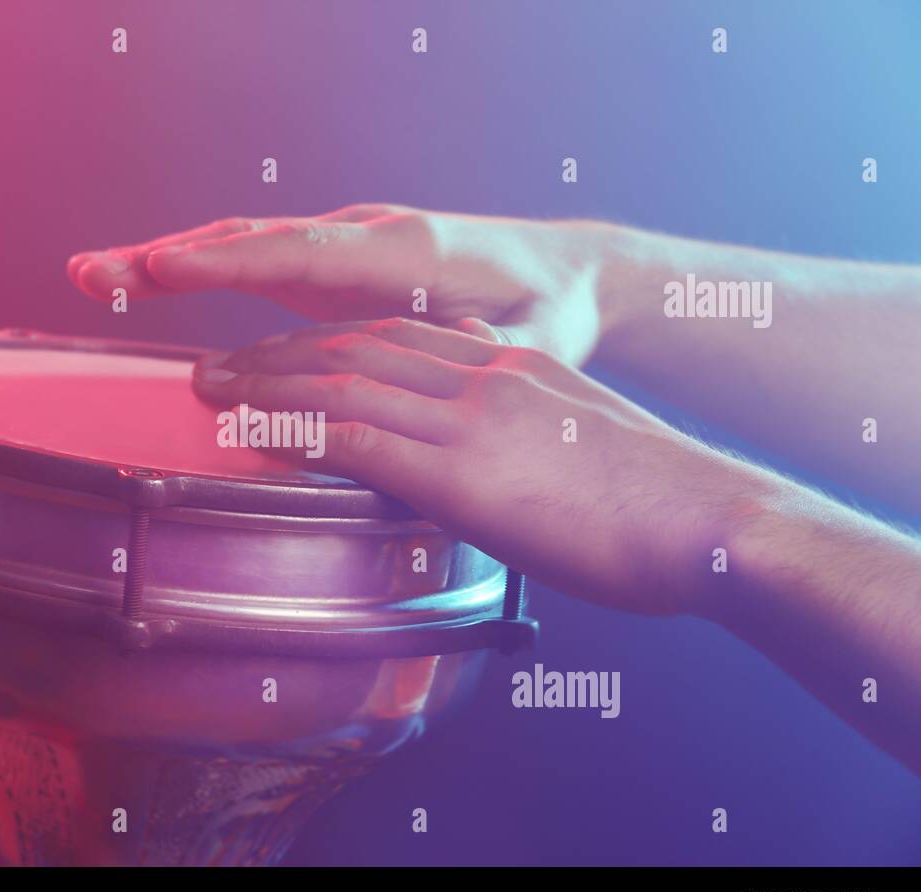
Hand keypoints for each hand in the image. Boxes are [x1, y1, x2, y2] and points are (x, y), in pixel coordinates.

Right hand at [67, 205, 621, 364]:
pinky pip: (254, 262)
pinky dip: (199, 269)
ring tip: (97, 275)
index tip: (168, 265)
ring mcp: (341, 249)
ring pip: (244, 246)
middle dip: (173, 256)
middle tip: (97, 272)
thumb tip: (441, 369)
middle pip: (254, 241)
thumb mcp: (530, 342)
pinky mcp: (329, 269)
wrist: (558, 275)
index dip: (233, 260)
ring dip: (170, 260)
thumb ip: (485, 356)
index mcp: (406, 252)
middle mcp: (362, 238)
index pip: (304, 253)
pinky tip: (150, 279)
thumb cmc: (543, 310)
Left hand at [191, 317, 779, 615]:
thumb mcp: (581, 436)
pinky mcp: (464, 472)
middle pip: (354, 345)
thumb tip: (489, 429)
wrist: (713, 519)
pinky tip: (254, 431)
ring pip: (343, 382)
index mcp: (511, 366)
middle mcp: (483, 376)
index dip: (325, 340)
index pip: (396, 336)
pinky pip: (358, 439)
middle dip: (276, 352)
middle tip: (220, 361)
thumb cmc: (658, 498)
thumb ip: (526, 422)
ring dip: (266, 383)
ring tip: (213, 387)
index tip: (280, 350)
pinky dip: (296, 430)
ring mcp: (471, 419)